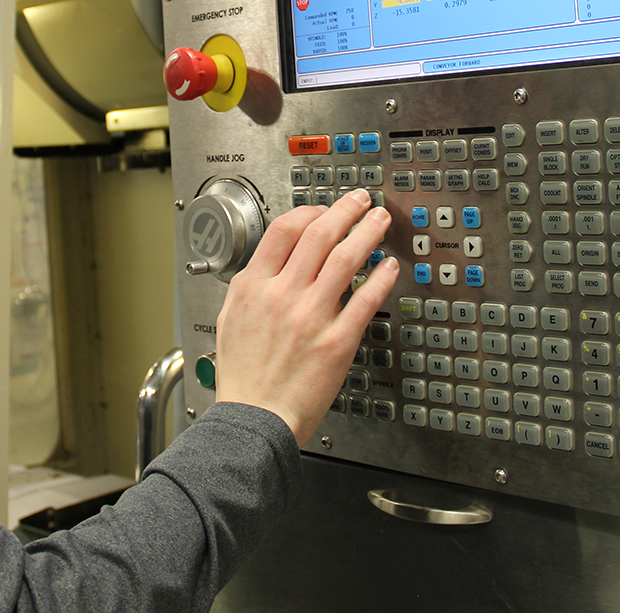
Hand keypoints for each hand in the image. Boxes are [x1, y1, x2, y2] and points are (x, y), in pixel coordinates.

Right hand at [214, 189, 397, 446]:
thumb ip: (252, 286)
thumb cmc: (242, 375)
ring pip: (346, 259)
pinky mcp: (337, 341)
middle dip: (345, 211)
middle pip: (319, 235)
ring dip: (367, 233)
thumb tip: (270, 264)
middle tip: (361, 201)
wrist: (254, 418)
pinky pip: (365, 300)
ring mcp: (311, 316)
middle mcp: (283, 295)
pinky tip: (389, 267)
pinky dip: (381, 278)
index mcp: (254, 286)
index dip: (310, 212)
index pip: (285, 229)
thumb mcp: (230, 318)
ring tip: (381, 221)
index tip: (325, 210)